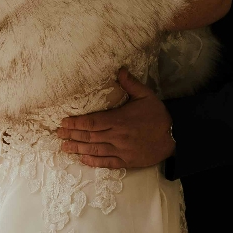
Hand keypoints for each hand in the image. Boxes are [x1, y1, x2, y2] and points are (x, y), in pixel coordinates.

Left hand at [57, 68, 174, 168]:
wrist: (174, 137)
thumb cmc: (158, 115)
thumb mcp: (146, 95)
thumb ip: (130, 84)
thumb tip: (119, 70)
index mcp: (119, 120)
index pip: (92, 122)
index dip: (76, 123)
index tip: (64, 122)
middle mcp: (117, 136)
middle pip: (90, 136)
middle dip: (72, 135)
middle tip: (58, 134)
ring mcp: (121, 150)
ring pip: (95, 150)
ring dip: (78, 148)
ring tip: (65, 147)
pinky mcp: (126, 161)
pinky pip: (107, 162)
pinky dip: (94, 161)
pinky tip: (83, 159)